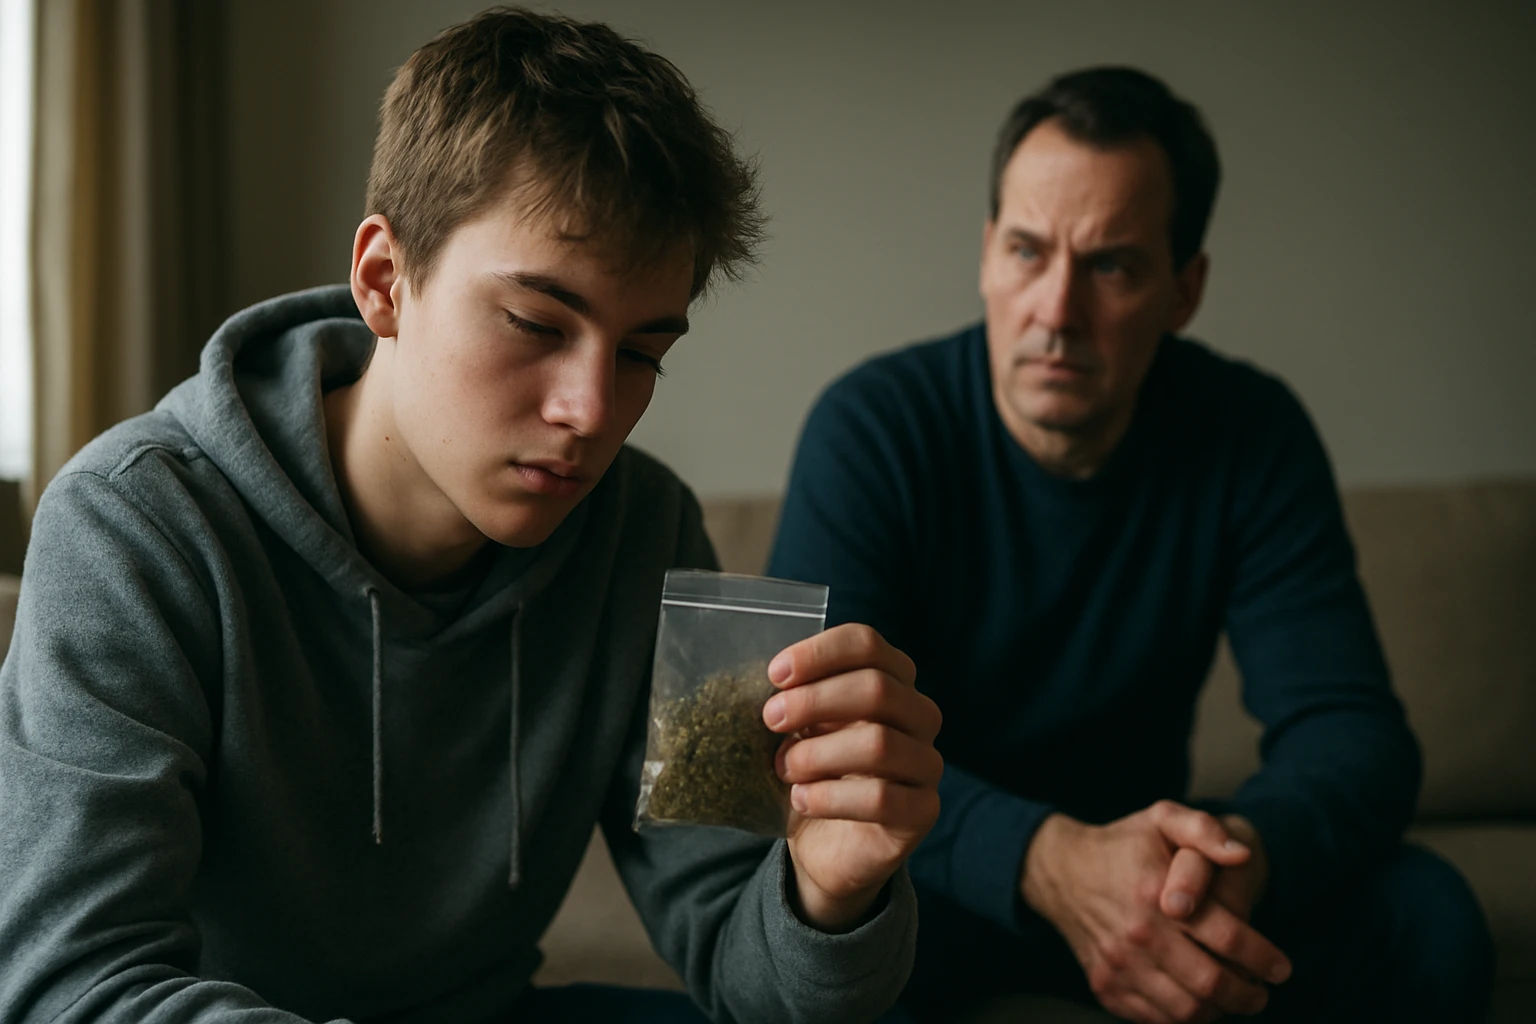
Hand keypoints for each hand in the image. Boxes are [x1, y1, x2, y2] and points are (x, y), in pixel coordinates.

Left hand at [761, 624, 942, 931]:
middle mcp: (919, 716)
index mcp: (892, 681)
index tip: (775, 674)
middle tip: (770, 718)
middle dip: (814, 701)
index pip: (868, 645)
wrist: (824, 844)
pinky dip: (830, 797)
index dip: (820, 653)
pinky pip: (881, 798)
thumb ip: (794, 698)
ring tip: (784, 768)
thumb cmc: (812, 771)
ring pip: (879, 743)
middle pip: (877, 688)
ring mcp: (927, 763)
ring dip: (817, 754)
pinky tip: (801, 799)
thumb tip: (770, 684)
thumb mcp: (801, 727)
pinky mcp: (923, 811)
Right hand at [1021, 802, 1291, 1022]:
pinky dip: (1183, 1019)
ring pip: (1185, 1011)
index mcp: (1155, 894)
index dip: (1264, 957)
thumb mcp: (1162, 818)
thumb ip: (1205, 830)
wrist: (1062, 872)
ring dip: (1219, 1011)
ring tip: (1233, 999)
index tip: (1281, 967)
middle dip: (1248, 994)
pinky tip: (1196, 1003)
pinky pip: (1155, 1020)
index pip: (1227, 937)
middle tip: (1261, 991)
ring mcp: (1118, 965)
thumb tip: (1240, 855)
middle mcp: (1136, 935)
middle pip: (1210, 984)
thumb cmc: (1122, 846)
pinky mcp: (1106, 986)